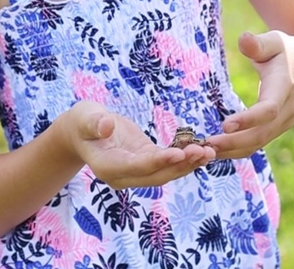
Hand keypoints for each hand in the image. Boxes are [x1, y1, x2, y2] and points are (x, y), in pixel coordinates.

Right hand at [64, 101, 214, 189]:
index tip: (179, 153)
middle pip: (156, 175)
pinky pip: (167, 163)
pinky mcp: (145, 162)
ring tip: (210, 152)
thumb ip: (95, 123)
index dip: (159, 161)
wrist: (83, 131)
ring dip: (188, 164)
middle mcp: (124, 175)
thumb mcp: (85, 118)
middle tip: (203, 151)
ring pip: (165, 172)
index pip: (137, 167)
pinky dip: (185, 158)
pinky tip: (203, 151)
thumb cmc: (83, 122)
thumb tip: (106, 126)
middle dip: (181, 165)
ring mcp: (136, 171)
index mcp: (108, 167)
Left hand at [205, 31, 293, 158]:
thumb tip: (244, 39)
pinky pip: (255, 145)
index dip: (248, 119)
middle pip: (261, 134)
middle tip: (207, 145)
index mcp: (284, 87)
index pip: (268, 109)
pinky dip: (235, 150)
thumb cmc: (284, 52)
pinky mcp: (275, 130)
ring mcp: (282, 124)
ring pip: (257, 144)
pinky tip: (214, 151)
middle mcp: (286, 110)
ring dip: (231, 151)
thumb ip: (259, 44)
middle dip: (234, 142)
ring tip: (204, 152)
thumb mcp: (274, 42)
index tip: (225, 125)